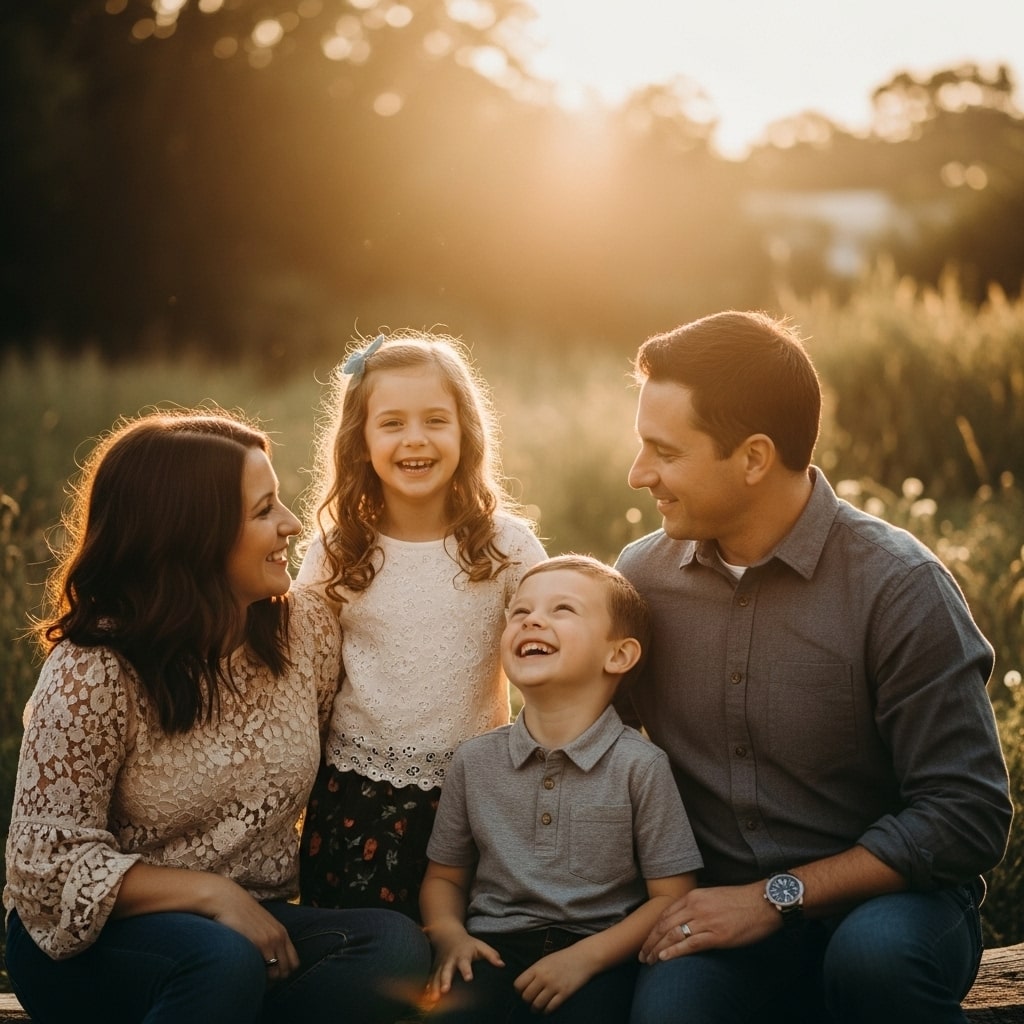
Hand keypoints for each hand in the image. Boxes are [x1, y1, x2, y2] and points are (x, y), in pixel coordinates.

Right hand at [203, 875, 299, 979]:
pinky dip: (261, 978)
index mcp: (281, 932)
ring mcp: (271, 940)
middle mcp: (279, 937)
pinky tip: (250, 974)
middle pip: (288, 970)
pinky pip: (268, 970)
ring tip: (254, 979)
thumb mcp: (259, 925)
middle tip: (260, 981)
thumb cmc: (238, 914)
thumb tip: (264, 957)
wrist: (227, 900)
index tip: (268, 976)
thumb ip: (266, 938)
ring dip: (268, 981)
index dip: (282, 973)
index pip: (294, 963)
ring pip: (279, 973)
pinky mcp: (260, 943)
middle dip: (276, 980)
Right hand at [424, 931, 504, 1005]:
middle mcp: (450, 961)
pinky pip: (430, 979)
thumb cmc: (468, 944)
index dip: (467, 970)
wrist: (447, 935)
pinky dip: (427, 988)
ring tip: (434, 998)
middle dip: (446, 980)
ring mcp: (441, 965)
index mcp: (463, 955)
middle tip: (445, 990)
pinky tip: (426, 998)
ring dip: (434, 987)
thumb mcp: (480, 946)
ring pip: (436, 977)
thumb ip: (491, 955)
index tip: (469, 978)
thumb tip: (502, 964)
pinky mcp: (434, 970)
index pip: (465, 963)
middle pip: (447, 971)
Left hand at [514, 944, 596, 1014]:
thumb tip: (524, 986)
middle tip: (531, 1000)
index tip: (523, 992)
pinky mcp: (564, 994)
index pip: (518, 984)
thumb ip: (534, 972)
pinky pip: (550, 1008)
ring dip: (536, 1008)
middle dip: (527, 1001)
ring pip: (537, 1005)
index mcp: (537, 968)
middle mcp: (543, 977)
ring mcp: (554, 986)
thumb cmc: (563, 958)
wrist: (583, 957)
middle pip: (526, 997)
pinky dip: (546, 1011)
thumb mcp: (545, 961)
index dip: (519, 991)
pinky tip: (547, 1008)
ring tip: (537, 1007)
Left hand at [639, 883, 779, 963]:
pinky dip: (674, 952)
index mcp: (694, 896)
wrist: (763, 902)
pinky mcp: (717, 935)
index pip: (665, 914)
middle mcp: (696, 906)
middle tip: (642, 955)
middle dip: (650, 942)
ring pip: (673, 935)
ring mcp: (706, 921)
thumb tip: (684, 918)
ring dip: (658, 950)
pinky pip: (690, 944)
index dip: (652, 929)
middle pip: (664, 925)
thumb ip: (696, 905)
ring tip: (650, 961)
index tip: (645, 941)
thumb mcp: (712, 896)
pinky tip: (664, 959)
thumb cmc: (740, 900)